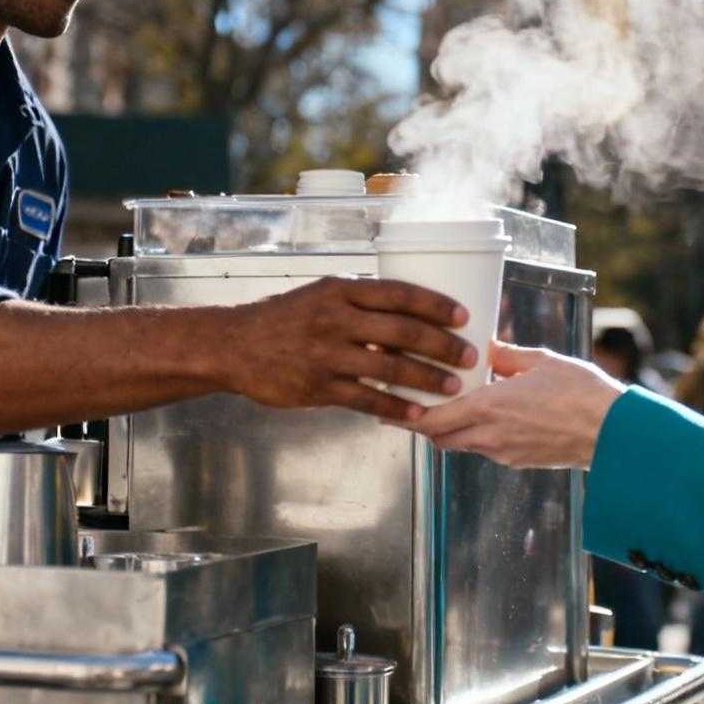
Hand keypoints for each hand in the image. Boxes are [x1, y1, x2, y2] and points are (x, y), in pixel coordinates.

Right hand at [219, 277, 474, 420]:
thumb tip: (407, 316)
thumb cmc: (284, 319)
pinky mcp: (318, 387)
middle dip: (442, 344)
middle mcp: (336, 319)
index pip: (398, 293)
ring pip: (390, 367)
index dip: (435, 304)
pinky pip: (366, 399)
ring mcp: (327, 354)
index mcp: (340, 290)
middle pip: (402, 330)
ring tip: (454, 386)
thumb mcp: (319, 295)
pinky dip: (395, 408)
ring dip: (427, 378)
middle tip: (470, 355)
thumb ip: (358, 303)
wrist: (233, 346)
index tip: (463, 316)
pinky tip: (417, 414)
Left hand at [395, 343, 624, 468]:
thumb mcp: (541, 361)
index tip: (386, 407)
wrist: (613, 433)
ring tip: (445, 407)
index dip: (405, 415)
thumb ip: (507, 355)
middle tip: (410, 404)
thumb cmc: (581, 393)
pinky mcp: (518, 461)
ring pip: (460, 444)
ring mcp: (503, 452)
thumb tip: (486, 347)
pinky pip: (484, 448)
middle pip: (438, 436)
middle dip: (421, 423)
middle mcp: (490, 435)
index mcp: (489, 407)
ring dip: (448, 429)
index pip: (431, 418)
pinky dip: (474, 435)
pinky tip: (485, 417)